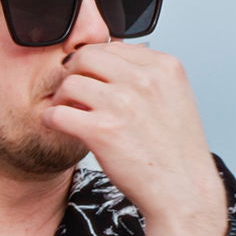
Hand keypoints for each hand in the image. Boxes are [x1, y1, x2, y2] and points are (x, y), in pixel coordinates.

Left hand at [40, 42, 226, 235]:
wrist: (183, 190)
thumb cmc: (176, 149)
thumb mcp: (174, 97)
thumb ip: (146, 73)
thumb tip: (112, 52)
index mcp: (164, 66)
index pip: (111, 45)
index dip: (95, 64)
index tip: (92, 81)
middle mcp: (144, 79)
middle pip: (86, 56)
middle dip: (74, 74)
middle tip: (75, 95)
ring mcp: (123, 103)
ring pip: (68, 82)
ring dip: (62, 98)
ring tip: (71, 113)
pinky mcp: (102, 130)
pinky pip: (57, 112)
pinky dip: (52, 119)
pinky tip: (61, 127)